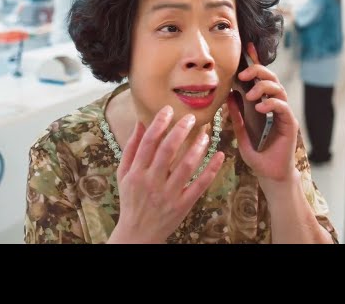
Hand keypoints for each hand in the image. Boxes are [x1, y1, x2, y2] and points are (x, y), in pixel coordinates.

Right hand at [109, 106, 224, 243]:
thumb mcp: (123, 173)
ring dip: (198, 147)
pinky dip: (211, 170)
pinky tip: (220, 155)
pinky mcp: (182, 205)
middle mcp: (152, 182)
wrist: (137, 234)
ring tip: (206, 133)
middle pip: (168, 151)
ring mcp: (169, 194)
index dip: (159, 124)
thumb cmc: (130, 199)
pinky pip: (199, 185)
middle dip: (180, 131)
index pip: (148, 143)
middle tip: (190, 117)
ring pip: (186, 167)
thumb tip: (141, 122)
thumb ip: (132, 147)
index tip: (169, 109)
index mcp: (136, 172)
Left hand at [228, 42, 298, 182]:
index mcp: (262, 105)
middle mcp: (274, 106)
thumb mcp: (241, 134)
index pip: (260, 79)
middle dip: (257, 71)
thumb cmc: (257, 156)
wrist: (270, 175)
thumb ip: (237, 116)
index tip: (247, 47)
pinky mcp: (290, 123)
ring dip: (263, 87)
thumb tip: (229, 96)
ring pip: (279, 88)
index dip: (255, 62)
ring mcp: (283, 113)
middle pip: (271, 78)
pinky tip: (260, 108)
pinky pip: (283, 106)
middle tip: (242, 75)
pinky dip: (272, 103)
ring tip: (251, 96)